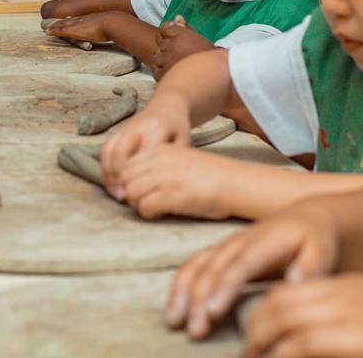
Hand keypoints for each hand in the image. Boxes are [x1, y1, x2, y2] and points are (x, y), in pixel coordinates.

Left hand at [44, 15, 111, 43]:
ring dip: (55, 27)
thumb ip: (115, 26)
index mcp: (90, 20)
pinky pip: (61, 30)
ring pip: (63, 25)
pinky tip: (47, 32)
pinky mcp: (75, 30)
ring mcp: (78, 24)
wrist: (113, 22)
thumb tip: (122, 29)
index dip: (71, 21)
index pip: (78, 20)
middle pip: (68, 21)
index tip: (65, 21)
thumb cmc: (116, 25)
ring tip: (46, 29)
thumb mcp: (114, 25)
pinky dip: (54, 31)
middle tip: (51, 25)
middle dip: (60, 23)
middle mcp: (82, 20)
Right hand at [100, 98, 193, 198]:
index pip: (142, 156)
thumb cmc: (178, 129)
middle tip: (123, 197)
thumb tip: (162, 188)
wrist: (167, 106)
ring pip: (108, 151)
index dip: (138, 177)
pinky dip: (104, 167)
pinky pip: (105, 149)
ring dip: (108, 173)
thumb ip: (173, 162)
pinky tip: (111, 182)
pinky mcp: (117, 131)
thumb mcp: (183, 143)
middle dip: (118, 177)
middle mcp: (136, 126)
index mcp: (155, 129)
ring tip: (115, 192)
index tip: (140, 194)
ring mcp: (124, 128)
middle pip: (120, 153)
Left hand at [119, 144, 237, 219]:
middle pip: (125, 178)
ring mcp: (165, 177)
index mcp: (163, 149)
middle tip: (144, 202)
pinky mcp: (172, 195)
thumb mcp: (183, 159)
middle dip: (130, 192)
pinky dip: (148, 213)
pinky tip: (161, 213)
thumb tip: (140, 182)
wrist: (236, 183)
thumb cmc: (213, 176)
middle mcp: (160, 160)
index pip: (128, 164)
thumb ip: (161, 166)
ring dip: (138, 204)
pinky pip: (144, 207)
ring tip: (153, 208)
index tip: (139, 190)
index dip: (129, 180)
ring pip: (131, 192)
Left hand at [152, 17, 215, 79]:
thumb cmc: (211, 57)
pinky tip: (170, 73)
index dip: (167, 34)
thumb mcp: (200, 38)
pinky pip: (156, 70)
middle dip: (166, 48)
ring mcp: (168, 60)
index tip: (173, 40)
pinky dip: (161, 71)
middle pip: (161, 44)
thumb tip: (177, 17)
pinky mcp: (165, 74)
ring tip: (174, 65)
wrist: (217, 74)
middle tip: (177, 55)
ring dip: (163, 60)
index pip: (165, 29)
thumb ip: (186, 27)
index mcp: (182, 34)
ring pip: (157, 57)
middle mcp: (173, 45)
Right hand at [166, 203, 341, 338]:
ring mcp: (226, 247)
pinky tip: (175, 309)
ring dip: (183, 294)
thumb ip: (310, 268)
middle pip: (213, 268)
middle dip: (199, 299)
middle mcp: (239, 242)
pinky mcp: (219, 254)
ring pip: (197, 266)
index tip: (213, 310)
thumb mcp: (322, 251)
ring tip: (175, 322)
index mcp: (265, 241)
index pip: (241, 264)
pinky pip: (193, 267)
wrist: (307, 219)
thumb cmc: (316, 240)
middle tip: (195, 329)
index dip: (224, 286)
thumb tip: (293, 284)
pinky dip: (179, 287)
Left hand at [241, 274, 362, 357]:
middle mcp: (336, 294)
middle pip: (275, 304)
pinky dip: (279, 356)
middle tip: (248, 351)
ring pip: (278, 323)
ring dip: (259, 346)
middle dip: (254, 329)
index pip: (289, 292)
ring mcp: (339, 314)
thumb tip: (331, 343)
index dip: (267, 313)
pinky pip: (296, 346)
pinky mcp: (345, 337)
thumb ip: (354, 321)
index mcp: (346, 287)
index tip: (258, 333)